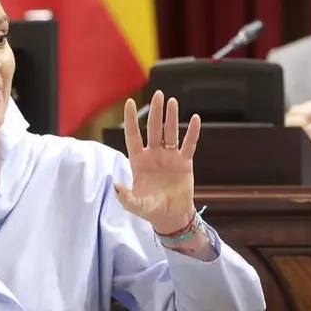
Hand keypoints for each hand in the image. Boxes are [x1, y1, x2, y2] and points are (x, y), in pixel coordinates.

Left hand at [117, 90, 199, 232]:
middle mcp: (153, 155)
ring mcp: (169, 157)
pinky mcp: (184, 163)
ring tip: (172, 101)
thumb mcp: (135, 205)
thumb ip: (125, 197)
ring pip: (170, 133)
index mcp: (139, 161)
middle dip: (155, 112)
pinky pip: (189, 144)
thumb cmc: (150, 209)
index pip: (133, 136)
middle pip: (153, 129)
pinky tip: (195, 119)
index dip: (131, 120)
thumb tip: (115, 185)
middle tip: (158, 94)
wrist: (171, 216)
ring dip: (171, 117)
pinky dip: (192, 132)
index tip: (129, 102)